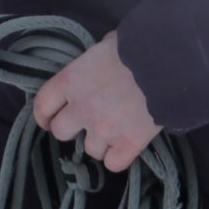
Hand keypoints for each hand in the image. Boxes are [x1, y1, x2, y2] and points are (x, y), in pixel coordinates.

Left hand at [31, 32, 161, 172]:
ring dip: (101, 142)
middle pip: (61, 132)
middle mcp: (81, 109)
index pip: (42, 106)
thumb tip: (98, 63)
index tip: (50, 119)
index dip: (45, 115)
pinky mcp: (127, 145)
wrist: (166, 63)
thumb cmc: (135, 47)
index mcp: (71, 81)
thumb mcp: (106, 45)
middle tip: (89, 122)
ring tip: (117, 128)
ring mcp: (103, 130)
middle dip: (73, 128)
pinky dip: (119, 156)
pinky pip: (113, 163)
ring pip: (91, 150)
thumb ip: (94, 62)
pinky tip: (127, 144)